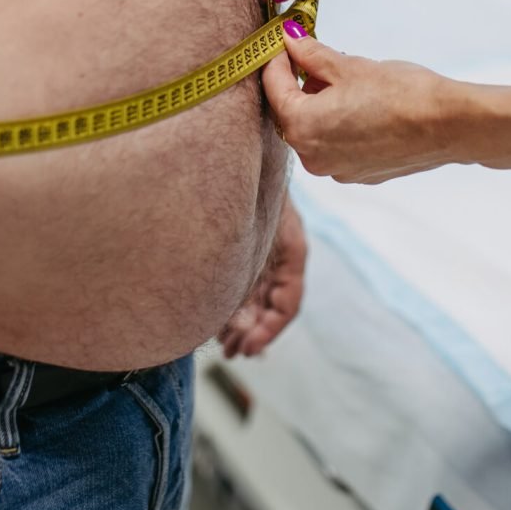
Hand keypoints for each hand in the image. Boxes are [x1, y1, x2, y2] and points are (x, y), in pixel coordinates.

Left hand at [218, 195, 306, 356]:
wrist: (240, 156)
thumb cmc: (252, 183)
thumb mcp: (262, 218)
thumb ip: (254, 255)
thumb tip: (244, 299)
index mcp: (292, 253)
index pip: (289, 304)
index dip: (270, 330)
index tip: (249, 348)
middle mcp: (280, 260)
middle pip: (272, 309)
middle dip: (254, 335)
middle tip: (233, 353)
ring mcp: (262, 259)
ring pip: (257, 304)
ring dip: (243, 329)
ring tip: (224, 346)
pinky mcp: (245, 257)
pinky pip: (243, 291)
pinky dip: (233, 311)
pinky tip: (218, 326)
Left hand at [262, 23, 460, 183]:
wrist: (449, 124)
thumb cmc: (400, 92)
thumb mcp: (348, 65)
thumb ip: (311, 54)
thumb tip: (289, 38)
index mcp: (302, 128)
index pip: (274, 87)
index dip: (276, 57)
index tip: (282, 38)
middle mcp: (312, 157)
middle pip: (291, 111)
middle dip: (298, 81)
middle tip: (311, 52)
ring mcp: (336, 170)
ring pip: (314, 129)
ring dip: (319, 102)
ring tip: (341, 75)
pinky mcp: (359, 174)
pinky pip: (336, 144)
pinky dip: (339, 122)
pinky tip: (359, 102)